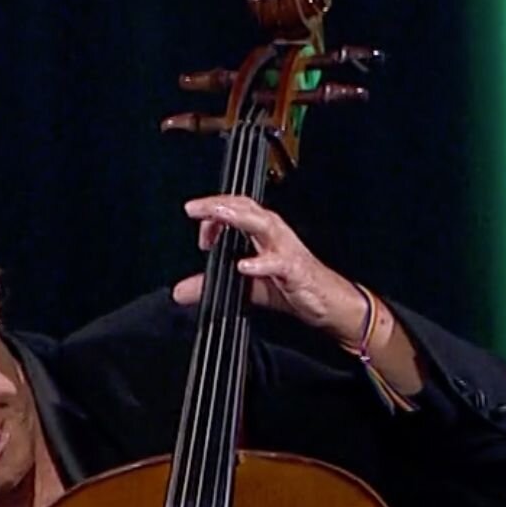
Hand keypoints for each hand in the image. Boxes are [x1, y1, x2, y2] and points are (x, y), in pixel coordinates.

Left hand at [173, 196, 368, 344]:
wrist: (325, 301)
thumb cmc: (289, 284)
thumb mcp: (243, 285)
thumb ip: (211, 285)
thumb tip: (180, 291)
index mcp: (261, 230)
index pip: (234, 209)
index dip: (212, 213)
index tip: (199, 236)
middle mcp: (272, 232)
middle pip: (244, 207)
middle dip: (218, 205)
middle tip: (194, 208)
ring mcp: (284, 248)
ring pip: (261, 223)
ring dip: (237, 219)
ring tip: (216, 218)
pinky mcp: (294, 268)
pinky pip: (276, 262)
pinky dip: (259, 263)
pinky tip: (243, 267)